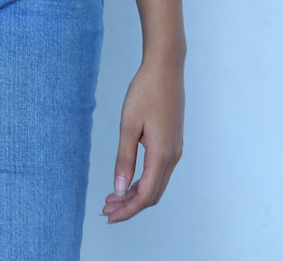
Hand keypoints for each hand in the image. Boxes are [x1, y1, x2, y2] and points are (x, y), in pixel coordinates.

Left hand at [102, 57, 184, 223]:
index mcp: (162, 154)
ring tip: (113, 196)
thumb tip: (119, 188)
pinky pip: (159, 171)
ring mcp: (175, 149)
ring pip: (157, 184)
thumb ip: (124, 158)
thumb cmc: (145, 91)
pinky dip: (143, 181)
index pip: (145, 195)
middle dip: (130, 205)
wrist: (166, 68)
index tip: (108, 215)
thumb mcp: (129, 124)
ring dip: (136, 194)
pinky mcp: (173, 142)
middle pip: (152, 195)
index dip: (127, 209)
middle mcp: (173, 156)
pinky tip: (128, 178)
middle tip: (106, 208)